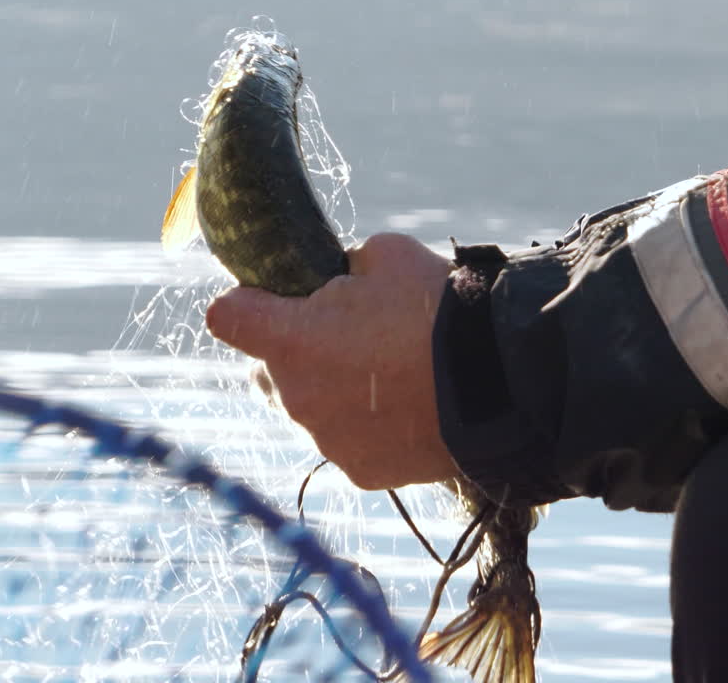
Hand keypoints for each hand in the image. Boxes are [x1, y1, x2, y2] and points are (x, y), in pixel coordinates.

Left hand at [206, 233, 459, 489]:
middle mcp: (296, 397)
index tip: (274, 299)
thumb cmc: (440, 308)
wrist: (500, 382)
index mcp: (290, 340)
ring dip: (335, 392)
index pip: (226, 317)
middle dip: (297, 352)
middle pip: (268, 370)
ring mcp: (327, 440)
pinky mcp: (361, 472)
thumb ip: (343, 269)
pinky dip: (368, 428)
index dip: (248, 303)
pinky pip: (348, 443)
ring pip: (310, 409)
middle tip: (352, 337)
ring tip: (390, 376)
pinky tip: (407, 408)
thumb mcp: (386, 255)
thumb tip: (339, 280)